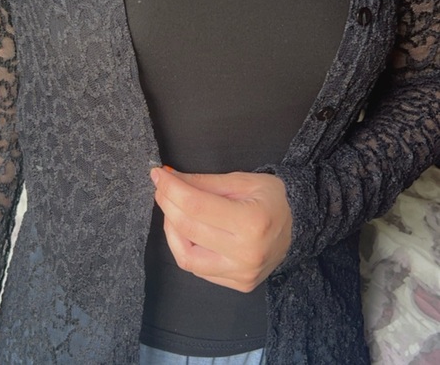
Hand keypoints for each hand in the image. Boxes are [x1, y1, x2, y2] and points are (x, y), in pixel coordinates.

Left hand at [150, 166, 291, 292]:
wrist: (301, 225)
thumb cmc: (272, 198)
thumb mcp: (241, 181)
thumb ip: (203, 182)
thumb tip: (169, 177)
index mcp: (251, 223)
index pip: (195, 205)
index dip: (171, 188)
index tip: (158, 174)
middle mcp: (246, 254)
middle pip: (188, 228)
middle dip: (167, 203)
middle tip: (161, 187)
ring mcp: (242, 273)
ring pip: (186, 256)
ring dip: (171, 230)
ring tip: (172, 209)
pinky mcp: (238, 284)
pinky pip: (198, 268)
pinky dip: (185, 246)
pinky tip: (186, 229)